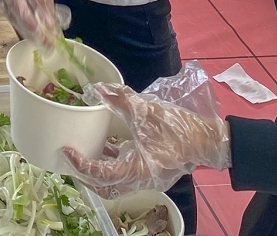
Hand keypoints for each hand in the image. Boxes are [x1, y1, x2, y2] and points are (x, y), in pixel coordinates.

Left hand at [63, 83, 229, 197]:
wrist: (209, 139)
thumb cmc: (179, 128)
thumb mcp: (147, 110)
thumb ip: (121, 99)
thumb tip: (98, 89)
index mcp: (139, 170)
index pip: (102, 175)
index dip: (81, 164)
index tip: (67, 151)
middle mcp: (141, 180)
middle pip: (105, 187)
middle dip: (85, 175)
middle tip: (70, 158)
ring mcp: (146, 178)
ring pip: (114, 183)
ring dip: (97, 171)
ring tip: (81, 152)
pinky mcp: (150, 170)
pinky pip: (124, 172)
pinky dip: (111, 162)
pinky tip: (103, 144)